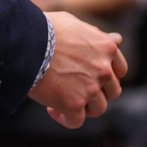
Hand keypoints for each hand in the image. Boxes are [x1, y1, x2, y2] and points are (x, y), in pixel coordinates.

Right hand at [28, 12, 126, 128]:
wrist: (26, 42)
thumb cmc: (46, 29)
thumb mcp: (76, 24)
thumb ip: (97, 35)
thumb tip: (117, 39)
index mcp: (107, 48)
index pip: (120, 70)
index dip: (108, 77)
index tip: (94, 78)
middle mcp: (103, 69)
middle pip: (112, 92)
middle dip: (97, 93)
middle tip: (78, 90)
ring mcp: (90, 88)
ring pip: (98, 109)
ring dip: (84, 107)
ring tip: (65, 100)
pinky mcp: (74, 104)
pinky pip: (76, 122)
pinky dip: (65, 119)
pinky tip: (52, 109)